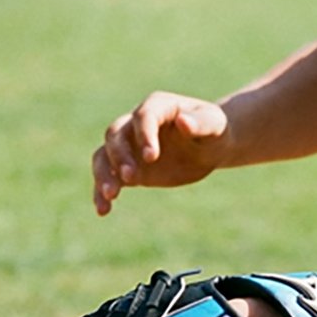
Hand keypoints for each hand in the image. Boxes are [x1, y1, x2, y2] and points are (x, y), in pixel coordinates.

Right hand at [92, 92, 228, 215]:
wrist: (208, 148)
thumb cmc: (214, 131)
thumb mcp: (215, 125)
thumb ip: (201, 123)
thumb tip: (184, 122)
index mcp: (158, 106)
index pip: (144, 116)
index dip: (144, 135)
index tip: (152, 157)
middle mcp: (137, 123)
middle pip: (116, 134)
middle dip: (120, 156)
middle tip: (131, 178)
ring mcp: (129, 145)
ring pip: (104, 155)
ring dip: (103, 174)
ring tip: (111, 196)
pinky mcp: (128, 166)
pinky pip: (107, 176)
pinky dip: (102, 192)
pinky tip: (103, 210)